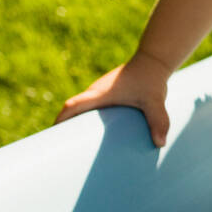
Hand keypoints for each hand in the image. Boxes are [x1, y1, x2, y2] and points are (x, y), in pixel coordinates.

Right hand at [52, 49, 170, 146]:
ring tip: (69, 149)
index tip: (51, 134)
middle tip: (57, 150)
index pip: (73, 105)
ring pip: (80, 109)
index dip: (61, 119)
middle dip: (62, 127)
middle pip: (71, 110)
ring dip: (73, 124)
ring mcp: (98, 92)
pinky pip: (89, 108)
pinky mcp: (105, 95)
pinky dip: (84, 120)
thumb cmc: (151, 80)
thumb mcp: (155, 100)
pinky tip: (89, 137)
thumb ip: (159, 120)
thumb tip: (160, 144)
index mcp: (100, 94)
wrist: (153, 61)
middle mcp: (95, 92)